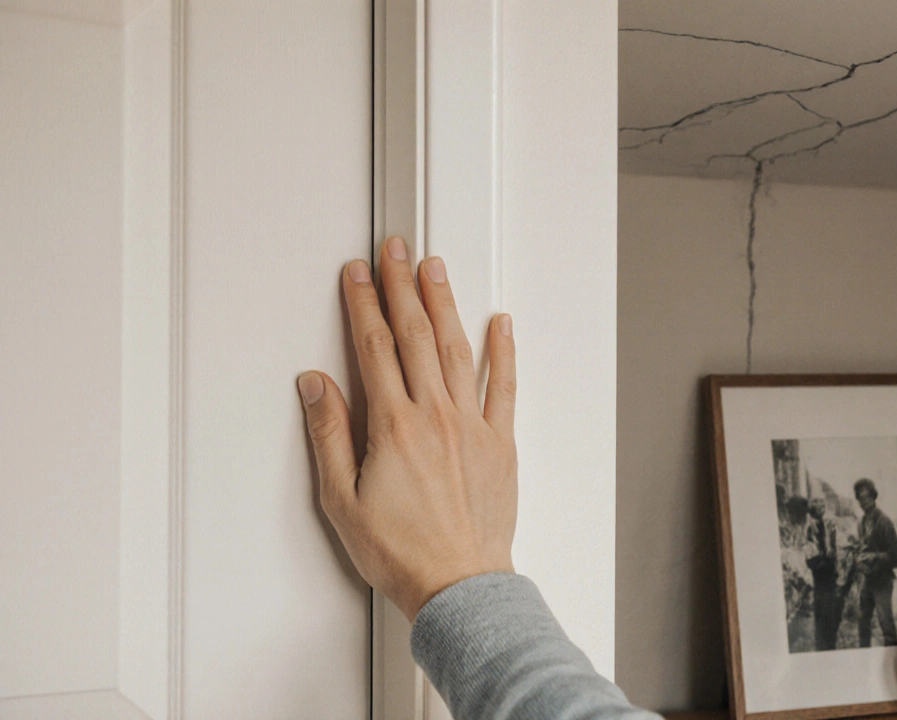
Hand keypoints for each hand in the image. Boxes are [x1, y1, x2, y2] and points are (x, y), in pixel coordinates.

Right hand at [297, 237, 517, 620]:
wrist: (459, 585)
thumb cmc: (403, 552)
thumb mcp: (342, 501)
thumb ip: (329, 436)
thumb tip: (316, 385)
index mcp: (394, 427)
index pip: (374, 347)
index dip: (363, 304)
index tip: (357, 274)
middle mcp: (437, 417)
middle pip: (417, 335)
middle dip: (402, 287)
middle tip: (396, 250)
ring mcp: (474, 426)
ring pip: (459, 350)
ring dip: (446, 304)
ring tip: (436, 269)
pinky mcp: (501, 442)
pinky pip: (505, 386)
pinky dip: (504, 351)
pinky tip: (501, 324)